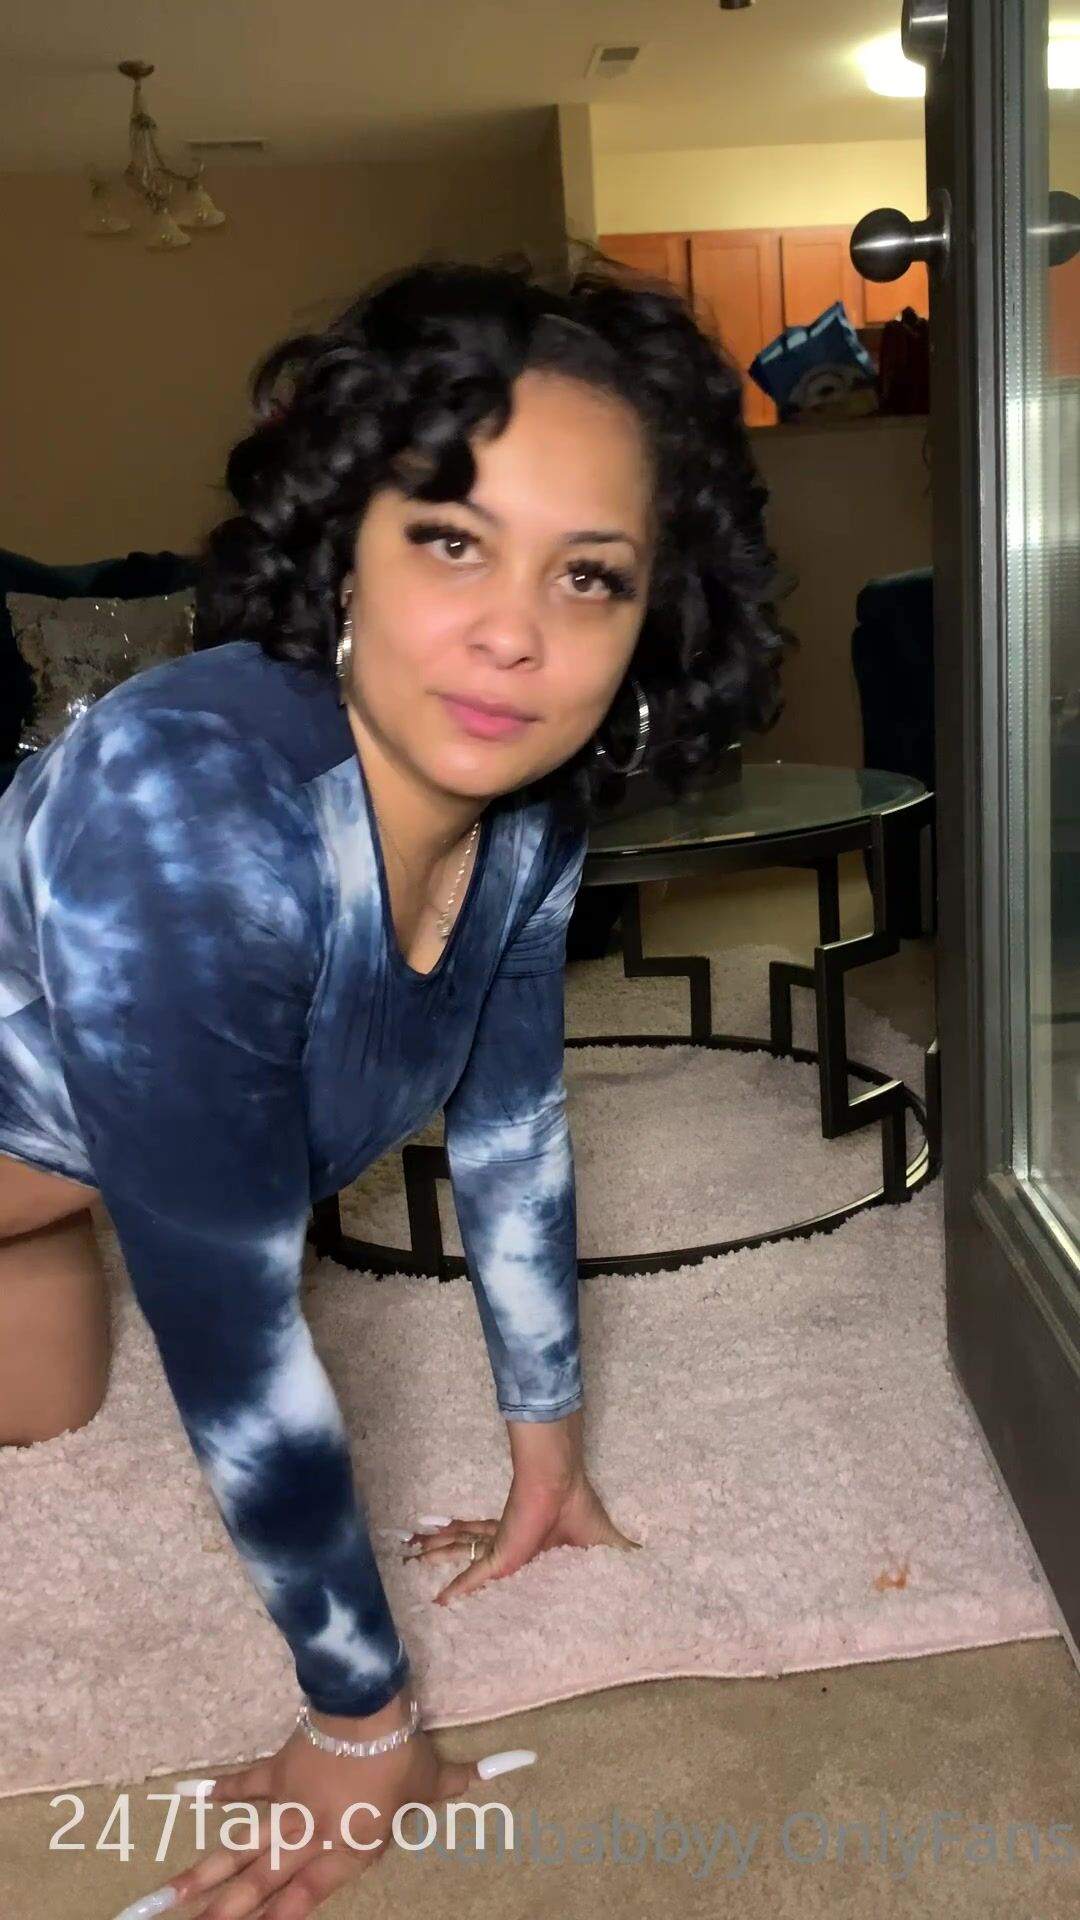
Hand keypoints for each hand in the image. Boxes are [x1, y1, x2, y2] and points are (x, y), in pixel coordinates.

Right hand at [120, 1693, 532, 1918]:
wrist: (367, 1713)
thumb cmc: (404, 1754)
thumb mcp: (437, 1777)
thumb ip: (466, 1782)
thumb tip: (509, 1767)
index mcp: (348, 1852)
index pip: (307, 1900)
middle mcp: (310, 1839)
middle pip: (260, 1885)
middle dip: (224, 1913)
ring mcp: (288, 1808)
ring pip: (240, 1848)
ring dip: (202, 1874)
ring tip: (163, 1900)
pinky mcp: (277, 1773)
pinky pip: (245, 1787)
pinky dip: (218, 1792)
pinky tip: (187, 1799)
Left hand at [407, 1470, 640, 1605]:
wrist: (564, 1487)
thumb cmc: (580, 1510)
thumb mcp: (603, 1544)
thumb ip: (620, 1554)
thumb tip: (649, 1562)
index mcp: (528, 1541)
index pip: (496, 1549)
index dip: (480, 1555)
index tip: (464, 1564)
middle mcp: (508, 1541)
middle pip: (471, 1548)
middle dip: (445, 1552)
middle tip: (415, 1556)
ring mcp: (502, 1545)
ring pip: (464, 1554)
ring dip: (439, 1556)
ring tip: (410, 1556)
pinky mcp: (501, 1554)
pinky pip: (475, 1576)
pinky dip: (459, 1587)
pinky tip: (441, 1599)